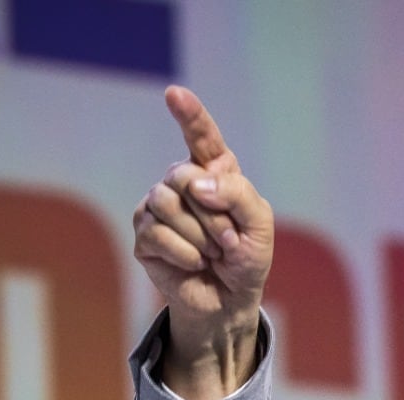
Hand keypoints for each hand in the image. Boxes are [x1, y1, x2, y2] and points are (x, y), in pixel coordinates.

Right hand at [133, 85, 273, 399]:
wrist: (230, 301)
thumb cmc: (247, 258)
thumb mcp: (259, 224)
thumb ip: (237, 193)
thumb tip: (195, 184)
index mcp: (214, 173)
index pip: (201, 137)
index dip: (189, 115)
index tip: (175, 94)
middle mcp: (182, 184)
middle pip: (182, 175)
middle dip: (212, 213)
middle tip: (228, 241)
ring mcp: (158, 207)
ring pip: (167, 203)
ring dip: (199, 236)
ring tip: (211, 254)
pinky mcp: (144, 235)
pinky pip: (156, 232)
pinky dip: (184, 253)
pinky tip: (194, 264)